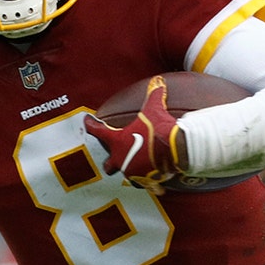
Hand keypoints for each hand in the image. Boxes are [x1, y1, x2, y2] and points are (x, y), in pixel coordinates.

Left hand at [84, 75, 182, 194]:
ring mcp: (133, 172)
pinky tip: (155, 182)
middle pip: (108, 165)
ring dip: (131, 170)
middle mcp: (121, 159)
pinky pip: (146, 183)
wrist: (177, 148)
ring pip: (127, 175)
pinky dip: (150, 181)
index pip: (97, 131)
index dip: (90, 125)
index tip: (87, 121)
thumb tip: (157, 81)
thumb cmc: (160, 129)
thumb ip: (154, 95)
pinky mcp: (146, 181)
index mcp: (117, 142)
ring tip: (137, 168)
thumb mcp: (154, 109)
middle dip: (110, 162)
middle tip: (114, 158)